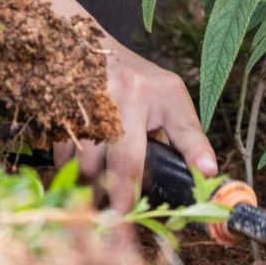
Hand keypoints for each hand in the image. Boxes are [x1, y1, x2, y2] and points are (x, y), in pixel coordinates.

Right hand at [27, 0, 216, 206]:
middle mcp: (102, 100)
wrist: (89, 43)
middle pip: (97, 168)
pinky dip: (70, 169)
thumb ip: (189, 137)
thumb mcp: (172, 99)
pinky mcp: (55, 113)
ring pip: (75, 166)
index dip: (127, 195)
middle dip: (104, 199)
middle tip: (112, 220)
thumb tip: (210, 172)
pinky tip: (83, 166)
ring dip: (87, 184)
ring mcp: (75, 105)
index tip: (125, 220)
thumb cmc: (139, 78)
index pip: (130, 158)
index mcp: (137, 96)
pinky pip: (59, 157)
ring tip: (101, 188)